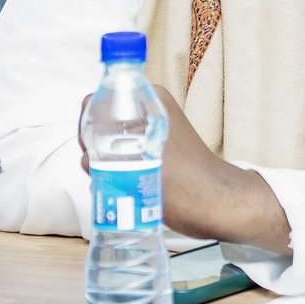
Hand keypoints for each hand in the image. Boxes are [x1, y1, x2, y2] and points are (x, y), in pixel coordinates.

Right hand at [79, 85, 289, 251]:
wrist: (216, 205)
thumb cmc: (186, 181)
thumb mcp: (141, 160)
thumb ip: (108, 154)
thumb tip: (88, 156)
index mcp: (150, 98)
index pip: (99, 99)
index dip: (88, 121)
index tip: (91, 145)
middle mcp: (148, 114)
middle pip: (99, 125)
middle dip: (94, 149)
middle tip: (103, 168)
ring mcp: (149, 137)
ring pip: (107, 146)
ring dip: (103, 166)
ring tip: (116, 181)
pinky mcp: (151, 159)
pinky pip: (120, 161)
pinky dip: (114, 175)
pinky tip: (120, 190)